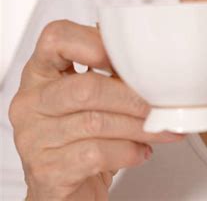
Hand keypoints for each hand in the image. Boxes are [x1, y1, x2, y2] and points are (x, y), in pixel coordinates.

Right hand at [8, 19, 185, 199]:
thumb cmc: (81, 137)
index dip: (94, 42)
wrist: (65, 192)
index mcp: (40, 72)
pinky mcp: (47, 171)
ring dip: (138, 126)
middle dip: (131, 96)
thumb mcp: (91, 97)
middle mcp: (30, 101)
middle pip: (86, 88)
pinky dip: (127, 151)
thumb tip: (148, 55)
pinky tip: (140, 151)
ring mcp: (33, 137)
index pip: (56, 38)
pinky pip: (95, 154)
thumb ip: (110, 70)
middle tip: (159, 103)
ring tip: (159, 128)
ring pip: (95, 122)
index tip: (127, 56)